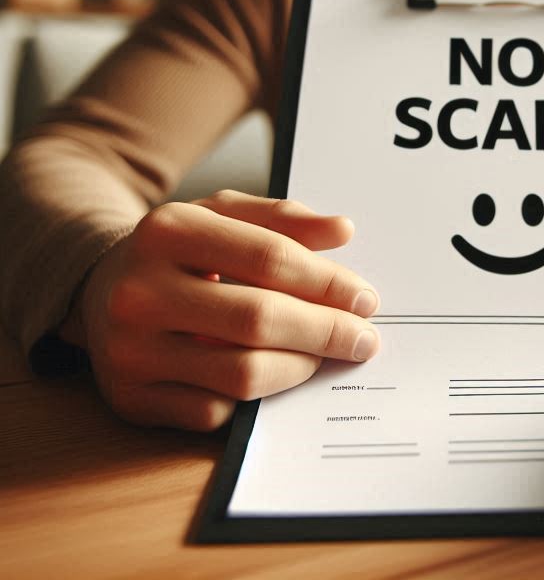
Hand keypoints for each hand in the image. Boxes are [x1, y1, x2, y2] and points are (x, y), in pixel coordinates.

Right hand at [64, 191, 379, 430]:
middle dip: (324, 331)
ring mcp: (130, 350)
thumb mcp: (224, 213)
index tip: (364, 299)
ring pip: (241, 374)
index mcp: (169, 230)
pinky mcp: (131, 399)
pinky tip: (271, 374)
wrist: (99, 289)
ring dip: (299, 368)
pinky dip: (254, 399)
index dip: (327, 282)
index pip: (269, 258)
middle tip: (362, 338)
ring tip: (323, 355)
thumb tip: (342, 230)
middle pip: (258, 319)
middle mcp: (140, 290)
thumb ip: (284, 218)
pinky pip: (215, 411)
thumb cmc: (180, 250)